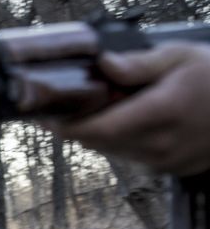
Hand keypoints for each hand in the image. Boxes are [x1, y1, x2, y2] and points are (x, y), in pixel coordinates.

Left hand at [45, 43, 209, 175]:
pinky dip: (119, 142)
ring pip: (111, 152)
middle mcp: (160, 144)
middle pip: (99, 143)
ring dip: (98, 135)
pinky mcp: (167, 170)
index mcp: (161, 113)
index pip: (99, 130)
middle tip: (62, 110)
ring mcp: (164, 161)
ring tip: (95, 111)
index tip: (47, 117)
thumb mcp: (181, 58)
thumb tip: (103, 66)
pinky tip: (125, 122)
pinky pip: (130, 157)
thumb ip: (139, 65)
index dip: (67, 127)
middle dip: (77, 128)